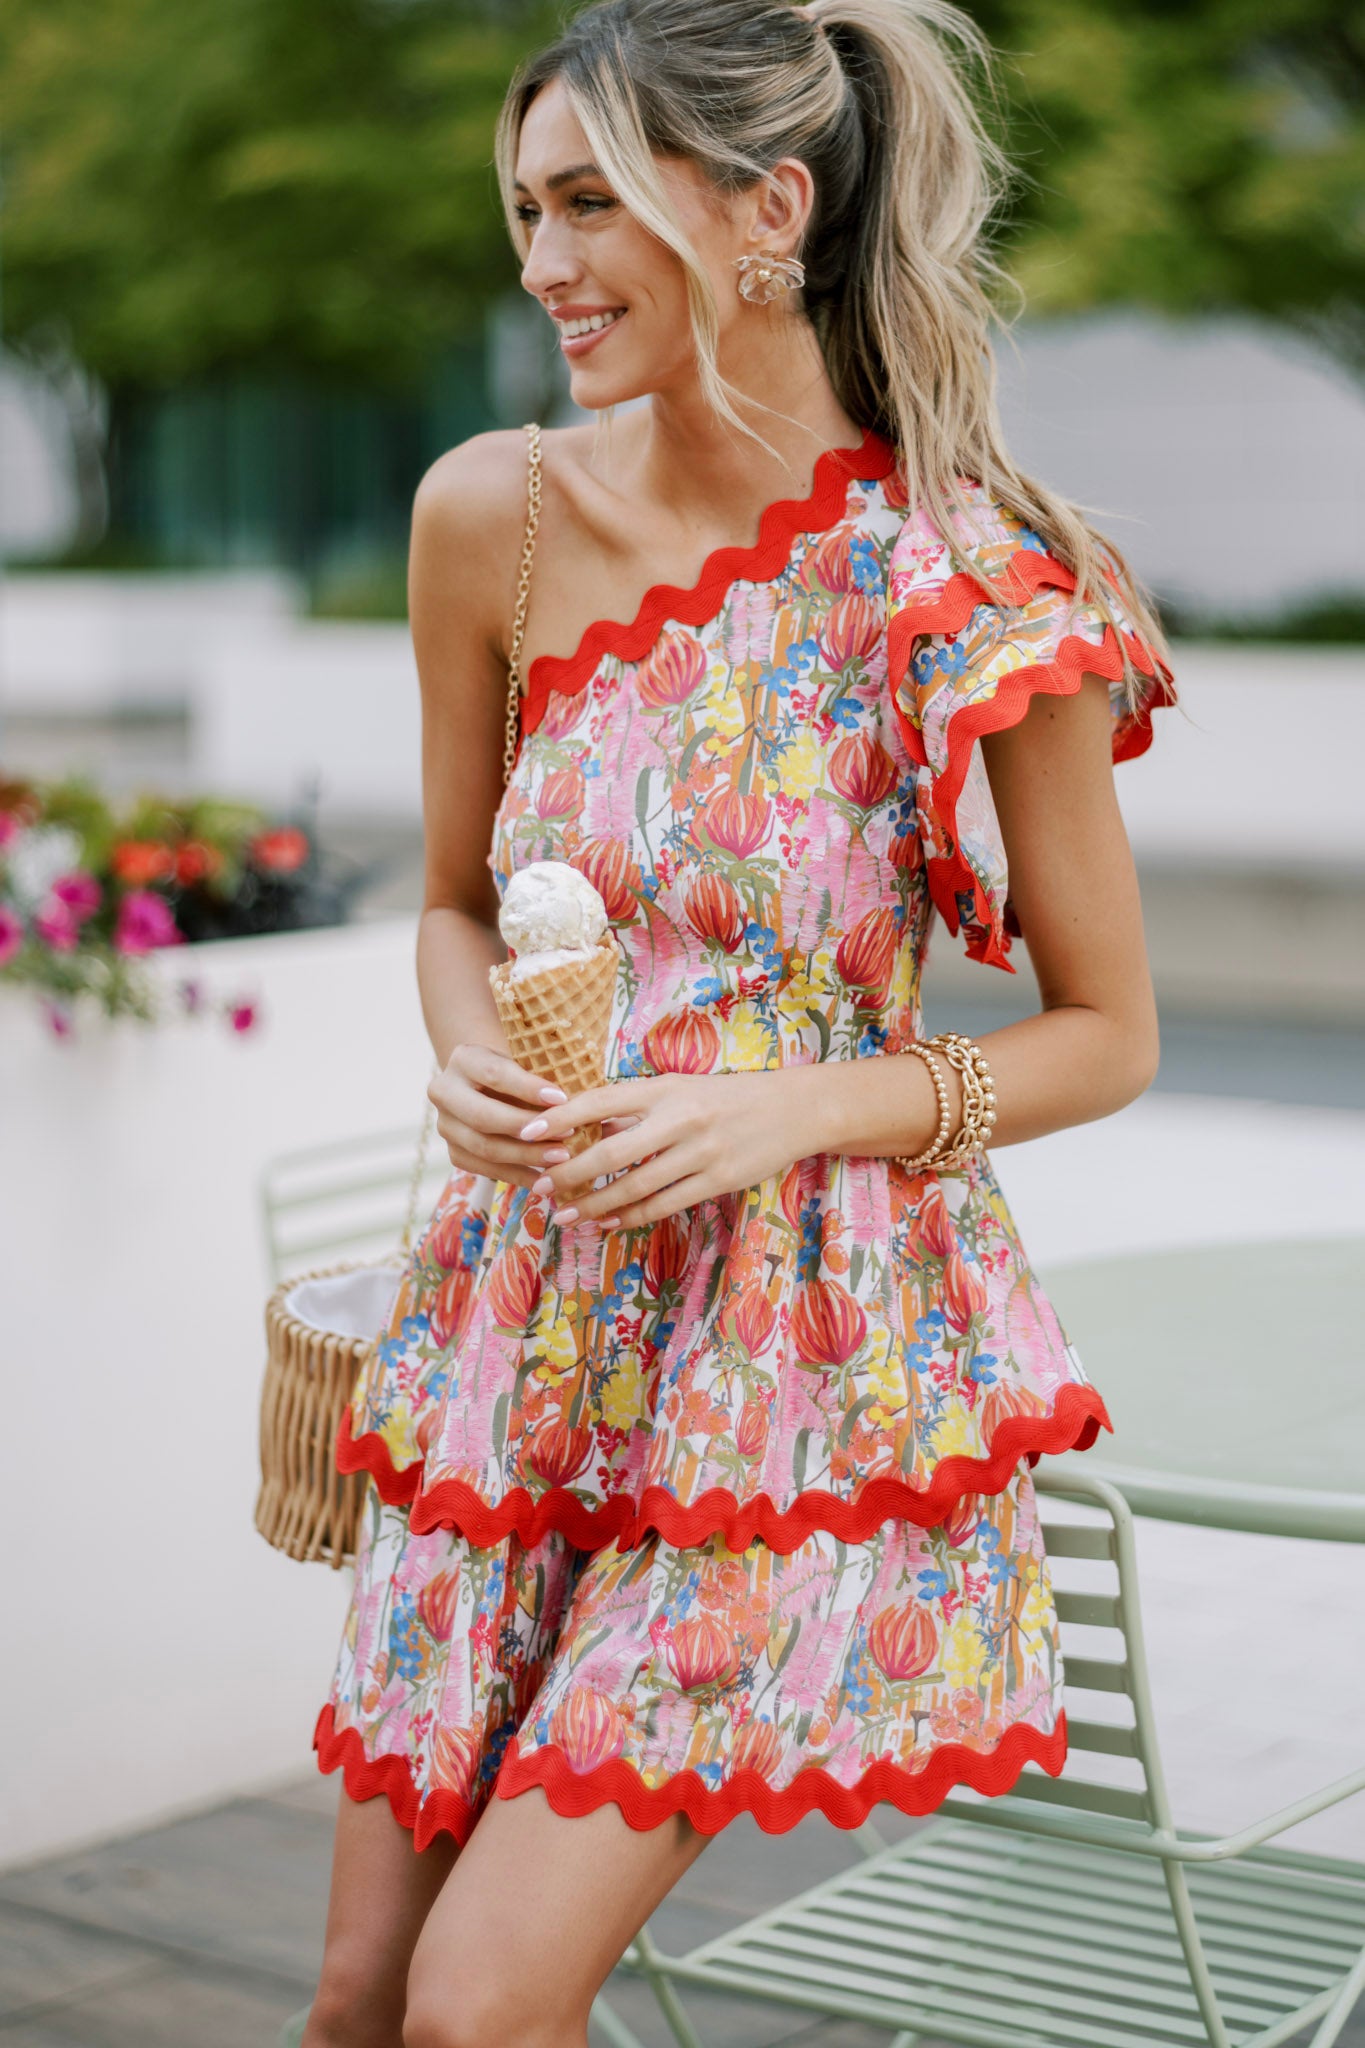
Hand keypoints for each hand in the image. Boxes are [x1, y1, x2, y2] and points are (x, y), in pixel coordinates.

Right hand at [430, 1043, 575, 1187]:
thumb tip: (578, 1101)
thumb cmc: (519, 1073)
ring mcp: (445, 1125)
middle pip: (483, 1116)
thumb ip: (543, 1077)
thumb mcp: (525, 1063)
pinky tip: (545, 1177)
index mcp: (463, 1059)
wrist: (489, 1087)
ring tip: (561, 1158)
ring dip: (526, 1155)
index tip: (562, 1099)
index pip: (494, 1074)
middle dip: (527, 1128)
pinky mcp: (453, 1152)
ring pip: (483, 1147)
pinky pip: (485, 1169)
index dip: (527, 1087)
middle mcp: (444, 1091)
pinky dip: (517, 1175)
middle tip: (566, 1134)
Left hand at [518, 1068, 817, 1229]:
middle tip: (540, 1187)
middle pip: (611, 1150)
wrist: (794, 1109)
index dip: (561, 1117)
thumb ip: (637, 1106)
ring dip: (594, 1204)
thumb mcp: (681, 1088)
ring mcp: (700, 1151)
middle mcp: (680, 1118)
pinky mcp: (717, 1180)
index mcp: (665, 1088)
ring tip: (565, 1216)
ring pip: (634, 1186)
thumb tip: (587, 1124)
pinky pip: (664, 1205)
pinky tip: (608, 1222)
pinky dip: (630, 1216)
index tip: (529, 1132)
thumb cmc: (727, 1097)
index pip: (601, 1100)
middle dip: (570, 1172)